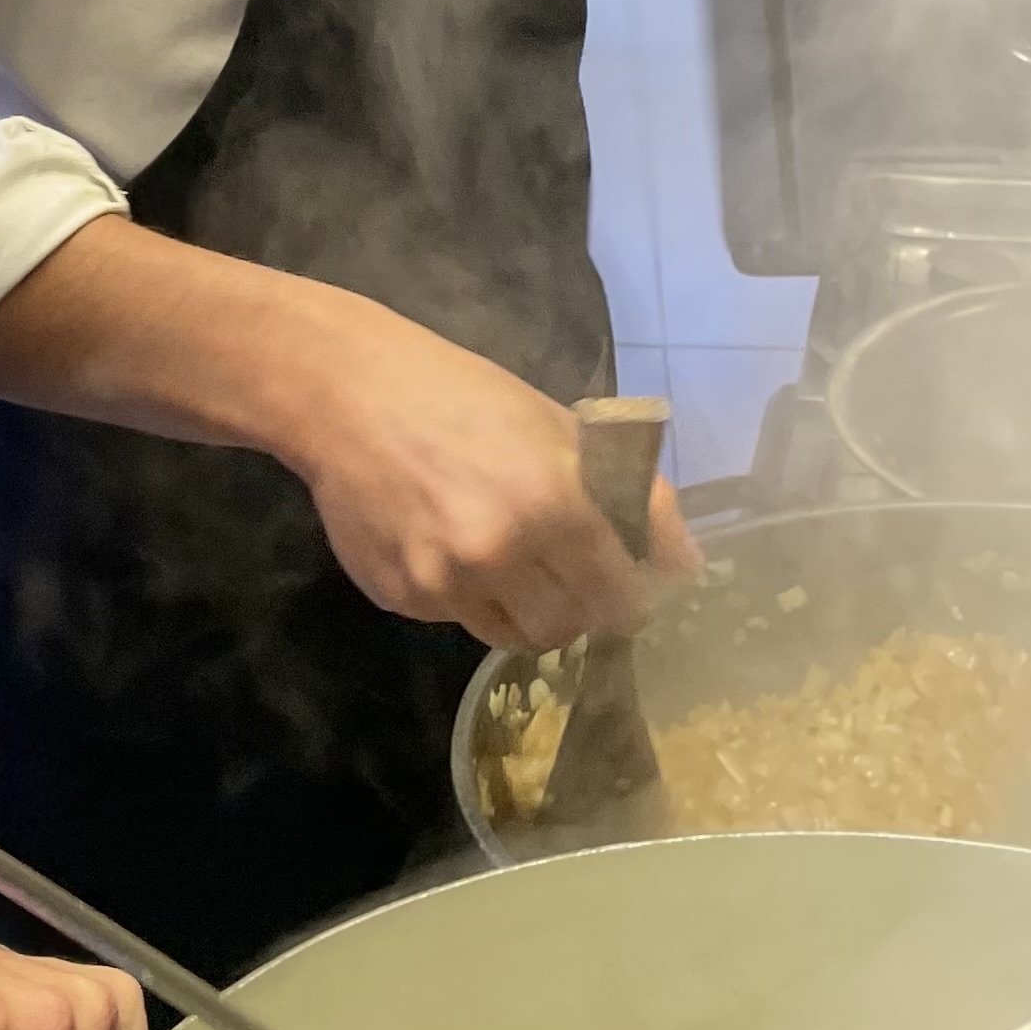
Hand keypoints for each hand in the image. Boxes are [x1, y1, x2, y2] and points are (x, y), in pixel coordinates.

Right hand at [275, 316, 699, 653]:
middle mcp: (499, 553)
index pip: (622, 598)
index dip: (631, 597)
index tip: (626, 587)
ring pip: (511, 636)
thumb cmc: (462, 395)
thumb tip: (686, 566)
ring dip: (522, 609)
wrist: (344, 393)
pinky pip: (456, 618)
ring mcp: (444, 583)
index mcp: (552, 501)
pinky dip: (465, 594)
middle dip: (577, 607)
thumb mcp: (558, 426)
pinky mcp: (401, 597)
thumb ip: (628, 496)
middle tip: (564, 571)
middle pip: (568, 629)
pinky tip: (442, 539)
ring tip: (502, 554)